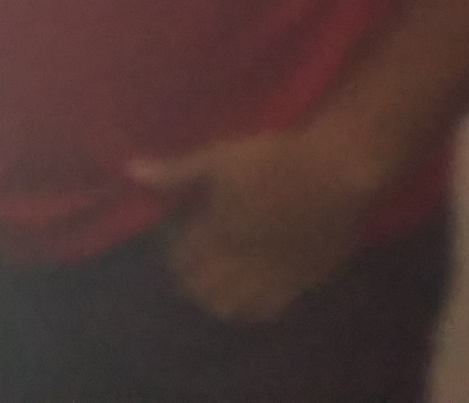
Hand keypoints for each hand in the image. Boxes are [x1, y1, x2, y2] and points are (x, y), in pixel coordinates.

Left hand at [130, 129, 382, 322]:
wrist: (337, 172)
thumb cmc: (273, 159)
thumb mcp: (218, 158)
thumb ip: (176, 172)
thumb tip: (131, 172)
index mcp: (217, 233)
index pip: (181, 261)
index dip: (173, 255)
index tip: (175, 240)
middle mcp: (241, 262)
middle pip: (204, 291)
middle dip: (191, 282)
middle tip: (192, 265)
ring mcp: (274, 277)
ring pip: (235, 307)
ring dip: (218, 300)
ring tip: (217, 284)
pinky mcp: (304, 282)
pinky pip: (271, 309)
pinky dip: (253, 309)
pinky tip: (250, 295)